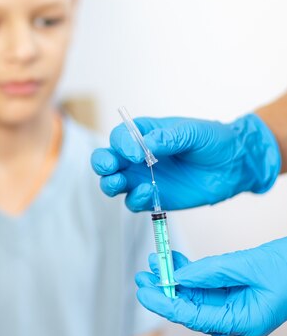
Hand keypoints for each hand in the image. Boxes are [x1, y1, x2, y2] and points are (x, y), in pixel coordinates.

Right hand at [91, 114, 279, 211]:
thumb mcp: (194, 133)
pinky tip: (150, 193)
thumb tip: (146, 144)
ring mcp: (142, 178)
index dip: (121, 144)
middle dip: (101, 163)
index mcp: (144, 133)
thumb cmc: (213, 141)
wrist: (234, 165)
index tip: (136, 153)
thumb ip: (169, 138)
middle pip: (106, 160)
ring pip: (113, 184)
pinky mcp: (153, 198)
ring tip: (120, 183)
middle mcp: (137, 157)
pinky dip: (136, 200)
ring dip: (110, 184)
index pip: (119, 137)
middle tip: (110, 167)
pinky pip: (134, 202)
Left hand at [135, 238, 286, 335]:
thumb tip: (180, 275)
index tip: (144, 291)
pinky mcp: (237, 293)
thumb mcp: (249, 266)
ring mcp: (237, 306)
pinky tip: (175, 261)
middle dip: (165, 292)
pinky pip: (207, 285)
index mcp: (243, 322)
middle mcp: (237, 318)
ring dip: (174, 280)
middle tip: (142, 277)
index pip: (194, 317)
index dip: (165, 304)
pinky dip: (190, 273)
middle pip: (191, 308)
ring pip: (196, 296)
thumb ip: (212, 271)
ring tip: (153, 264)